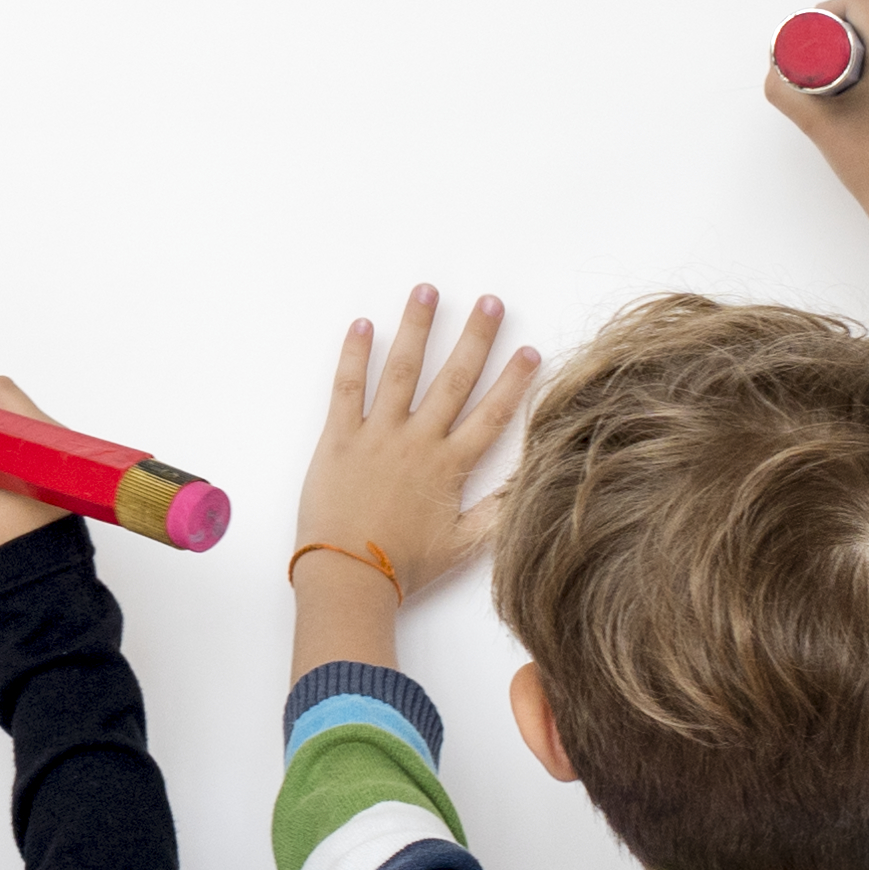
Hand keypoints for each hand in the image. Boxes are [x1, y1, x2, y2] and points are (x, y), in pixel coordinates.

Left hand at [290, 283, 539, 606]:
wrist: (348, 578)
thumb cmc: (404, 567)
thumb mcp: (463, 546)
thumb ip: (499, 511)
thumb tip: (529, 482)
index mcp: (450, 467)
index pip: (492, 414)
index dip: (514, 381)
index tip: (530, 351)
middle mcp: (418, 442)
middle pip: (454, 380)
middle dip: (475, 338)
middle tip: (491, 303)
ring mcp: (377, 436)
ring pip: (402, 371)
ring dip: (417, 328)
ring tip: (427, 291)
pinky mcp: (338, 439)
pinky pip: (347, 389)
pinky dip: (354, 355)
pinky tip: (364, 325)